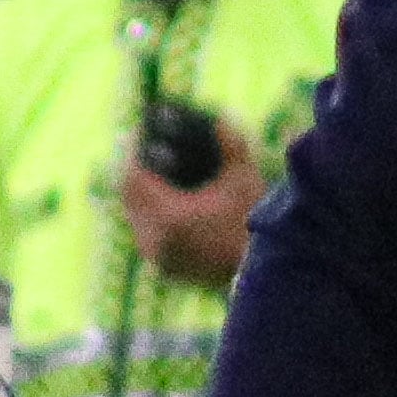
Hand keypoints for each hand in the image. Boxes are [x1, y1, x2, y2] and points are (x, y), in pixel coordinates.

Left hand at [121, 126, 266, 289]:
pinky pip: (147, 235)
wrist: (267, 276)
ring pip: (136, 217)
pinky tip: (162, 203)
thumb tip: (219, 120)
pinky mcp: (166, 269)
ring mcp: (158, 258)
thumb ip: (231, 145)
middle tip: (144, 149)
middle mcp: (155, 241)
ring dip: (140, 195)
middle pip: (129, 197)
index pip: (132, 178)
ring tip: (152, 173)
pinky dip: (151, 216)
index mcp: (168, 217)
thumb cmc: (256, 224)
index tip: (140, 133)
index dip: (132, 152)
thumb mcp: (244, 180)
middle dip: (135, 171)